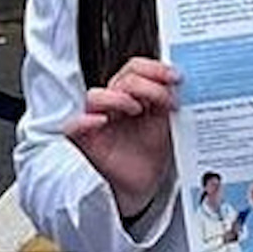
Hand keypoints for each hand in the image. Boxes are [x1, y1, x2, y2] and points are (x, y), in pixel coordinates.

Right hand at [67, 56, 179, 219]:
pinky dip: (85, 120)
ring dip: (119, 97)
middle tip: (165, 100)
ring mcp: (96, 120)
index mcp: (131, 94)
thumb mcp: (164, 122)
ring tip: (137, 110)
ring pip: (96, 95)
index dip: (154, 68)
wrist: (144, 183)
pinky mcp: (84, 140)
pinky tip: (102, 121)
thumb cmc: (150, 152)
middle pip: (120, 79)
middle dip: (146, 84)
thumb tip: (179, 81)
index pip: (135, 68)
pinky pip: (73, 126)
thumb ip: (167, 100)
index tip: (175, 77)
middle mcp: (112, 103)